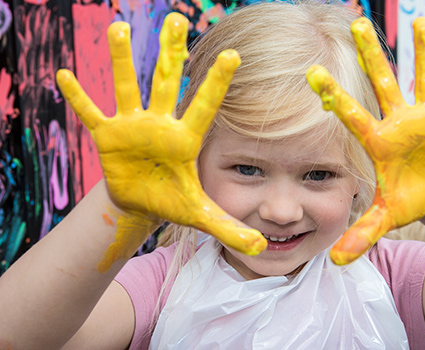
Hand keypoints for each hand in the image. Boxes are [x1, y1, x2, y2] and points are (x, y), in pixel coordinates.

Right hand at [56, 13, 266, 270]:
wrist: (142, 201)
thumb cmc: (173, 201)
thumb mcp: (200, 216)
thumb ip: (228, 228)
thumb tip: (259, 248)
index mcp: (185, 139)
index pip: (204, 107)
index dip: (216, 83)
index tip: (234, 55)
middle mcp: (160, 124)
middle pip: (165, 83)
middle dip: (170, 53)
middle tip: (175, 19)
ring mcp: (132, 126)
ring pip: (126, 87)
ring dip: (121, 59)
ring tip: (118, 26)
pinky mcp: (107, 136)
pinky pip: (91, 113)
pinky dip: (79, 98)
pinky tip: (64, 76)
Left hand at [307, 16, 424, 264]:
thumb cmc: (407, 199)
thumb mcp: (386, 216)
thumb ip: (363, 234)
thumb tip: (337, 262)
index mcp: (377, 141)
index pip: (351, 115)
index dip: (334, 96)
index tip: (311, 73)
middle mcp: (398, 122)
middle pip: (381, 83)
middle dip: (371, 55)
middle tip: (356, 22)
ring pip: (422, 80)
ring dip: (423, 53)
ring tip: (422, 22)